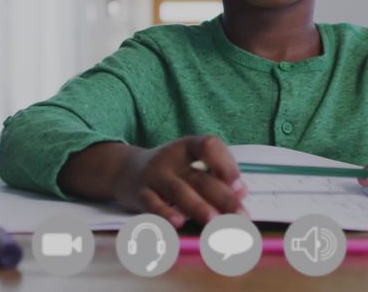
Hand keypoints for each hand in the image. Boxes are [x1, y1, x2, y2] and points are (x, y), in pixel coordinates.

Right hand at [113, 135, 247, 227]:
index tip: (240, 187)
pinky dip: (165, 213)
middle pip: (200, 177)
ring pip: (179, 191)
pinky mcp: (139, 193)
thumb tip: (242, 192)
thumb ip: (217, 175)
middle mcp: (171, 158)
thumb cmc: (171, 169)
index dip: (226, 165)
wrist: (125, 170)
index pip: (209, 146)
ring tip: (215, 221)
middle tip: (241, 216)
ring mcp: (154, 175)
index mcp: (189, 145)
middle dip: (223, 198)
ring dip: (198, 207)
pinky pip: (152, 203)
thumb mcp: (192, 164)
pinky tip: (178, 222)